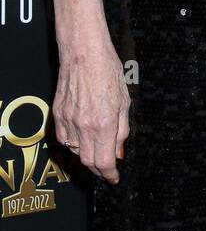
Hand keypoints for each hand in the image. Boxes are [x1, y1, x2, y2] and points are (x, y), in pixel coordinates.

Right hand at [53, 32, 130, 183]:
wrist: (84, 53)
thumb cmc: (108, 71)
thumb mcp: (124, 101)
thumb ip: (121, 130)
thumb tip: (119, 151)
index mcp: (104, 123)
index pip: (104, 161)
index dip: (109, 174)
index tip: (113, 178)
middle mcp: (84, 125)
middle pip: (87, 161)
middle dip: (98, 169)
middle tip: (106, 169)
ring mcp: (68, 120)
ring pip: (74, 151)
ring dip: (86, 156)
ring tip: (96, 150)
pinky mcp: (57, 114)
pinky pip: (63, 138)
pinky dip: (72, 143)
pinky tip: (82, 137)